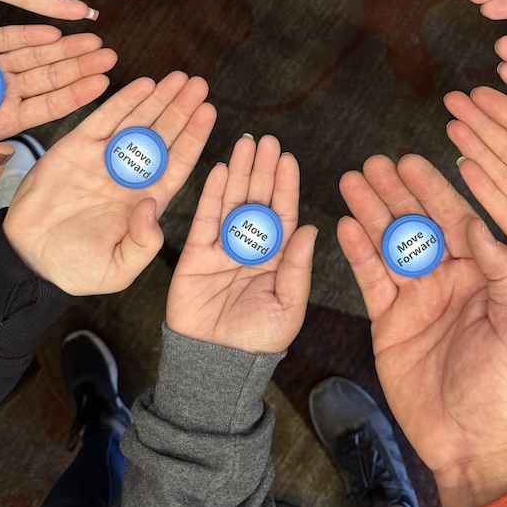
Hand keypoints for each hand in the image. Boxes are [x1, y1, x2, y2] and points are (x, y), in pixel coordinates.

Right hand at [4, 71, 215, 293]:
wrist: (29, 261)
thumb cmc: (77, 269)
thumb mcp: (118, 268)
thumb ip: (143, 243)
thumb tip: (152, 205)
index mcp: (146, 200)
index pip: (177, 162)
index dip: (194, 137)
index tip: (209, 112)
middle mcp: (129, 175)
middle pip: (163, 135)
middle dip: (181, 110)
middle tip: (199, 84)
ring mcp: (103, 159)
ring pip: (138, 122)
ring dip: (158, 99)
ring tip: (179, 78)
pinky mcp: (76, 148)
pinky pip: (104, 120)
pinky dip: (124, 101)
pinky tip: (144, 85)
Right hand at [166, 134, 316, 352]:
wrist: (216, 366)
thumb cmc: (258, 342)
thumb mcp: (289, 306)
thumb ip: (298, 266)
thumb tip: (310, 227)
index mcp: (277, 259)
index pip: (283, 214)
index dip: (285, 186)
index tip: (288, 159)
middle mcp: (250, 248)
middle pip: (258, 200)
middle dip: (263, 170)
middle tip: (267, 141)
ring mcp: (222, 250)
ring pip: (232, 202)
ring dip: (239, 173)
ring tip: (245, 144)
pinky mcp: (195, 256)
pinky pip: (204, 220)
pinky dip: (212, 194)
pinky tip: (221, 170)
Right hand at [338, 154, 506, 506]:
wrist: (474, 444)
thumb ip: (505, 273)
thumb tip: (476, 225)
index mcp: (484, 275)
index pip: (455, 220)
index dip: (432, 189)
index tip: (410, 161)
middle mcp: (449, 280)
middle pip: (417, 225)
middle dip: (394, 193)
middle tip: (372, 162)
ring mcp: (417, 299)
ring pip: (390, 245)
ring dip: (370, 212)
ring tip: (349, 180)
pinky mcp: (390, 322)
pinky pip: (371, 279)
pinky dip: (357, 252)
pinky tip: (343, 225)